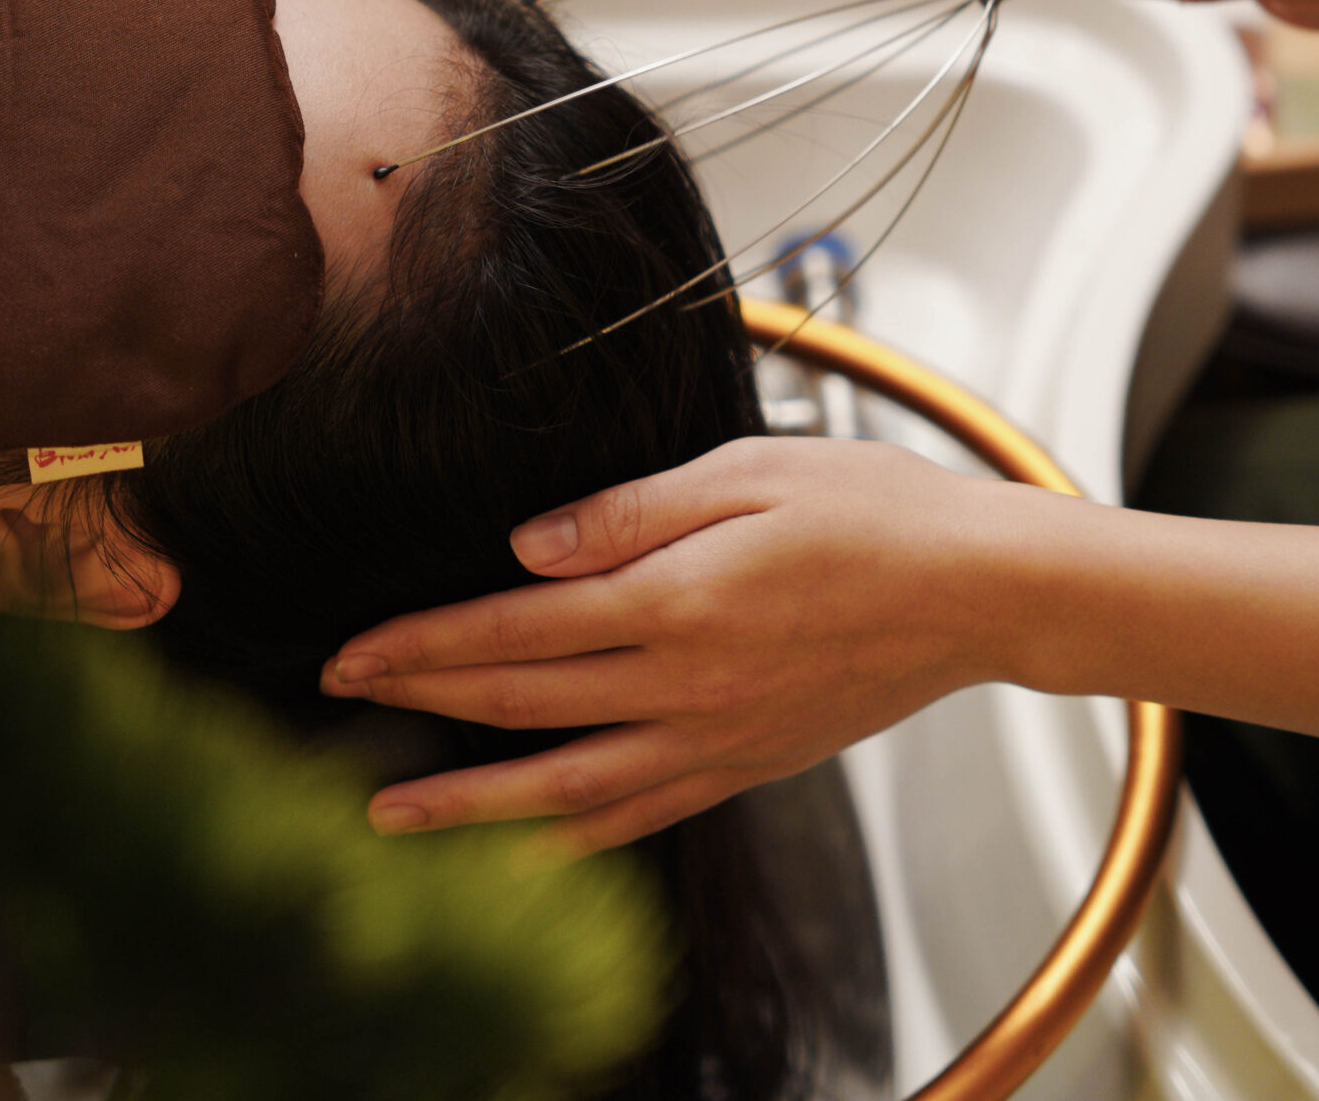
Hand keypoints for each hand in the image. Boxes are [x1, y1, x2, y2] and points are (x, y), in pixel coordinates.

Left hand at [320, 437, 1016, 854]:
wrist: (983, 592)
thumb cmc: (879, 511)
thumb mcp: (752, 470)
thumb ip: (634, 509)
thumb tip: (528, 546)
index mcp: (678, 598)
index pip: (515, 629)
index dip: (422, 644)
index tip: (350, 653)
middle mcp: (687, 683)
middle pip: (521, 705)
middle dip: (418, 704)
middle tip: (335, 702)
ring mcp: (719, 736)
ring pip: (567, 785)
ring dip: (470, 804)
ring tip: (389, 816)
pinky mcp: (751, 763)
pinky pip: (646, 813)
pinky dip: (576, 839)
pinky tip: (526, 849)